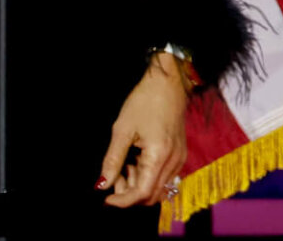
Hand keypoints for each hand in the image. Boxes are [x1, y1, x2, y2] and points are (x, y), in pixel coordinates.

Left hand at [97, 54, 188, 207]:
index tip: (105, 198)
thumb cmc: (145, 102)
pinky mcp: (180, 153)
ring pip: (158, 187)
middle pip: (152, 195)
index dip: (122, 201)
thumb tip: (102, 185)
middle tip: (114, 177)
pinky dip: (147, 177)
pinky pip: (164, 176)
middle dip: (130, 194)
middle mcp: (173, 161)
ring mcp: (179, 158)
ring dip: (138, 185)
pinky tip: (136, 161)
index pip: (141, 193)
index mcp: (159, 156)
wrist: (169, 83)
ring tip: (123, 165)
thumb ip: (112, 160)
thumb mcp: (122, 130)